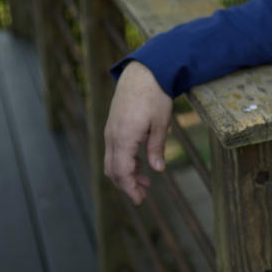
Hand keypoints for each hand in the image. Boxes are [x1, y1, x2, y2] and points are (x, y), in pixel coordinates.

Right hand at [103, 60, 172, 204]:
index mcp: (124, 138)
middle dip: (126, 185)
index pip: (122, 172)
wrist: (144, 71)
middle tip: (143, 195)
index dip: (130, 188)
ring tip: (145, 180)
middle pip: (112, 169)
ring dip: (125, 173)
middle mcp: (112, 136)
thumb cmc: (155, 95)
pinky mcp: (113, 124)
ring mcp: (110, 129)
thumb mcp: (161, 123)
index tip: (140, 200)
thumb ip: (156, 148)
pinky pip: (114, 149)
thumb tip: (157, 170)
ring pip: (111, 160)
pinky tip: (140, 162)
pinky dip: (124, 160)